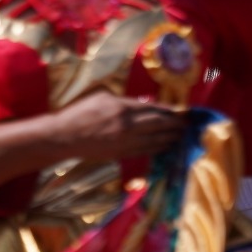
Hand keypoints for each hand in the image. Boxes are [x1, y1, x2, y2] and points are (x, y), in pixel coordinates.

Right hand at [52, 92, 186, 160]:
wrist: (64, 136)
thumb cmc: (80, 113)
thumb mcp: (102, 98)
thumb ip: (125, 100)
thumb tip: (146, 103)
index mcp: (122, 107)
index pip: (153, 108)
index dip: (169, 111)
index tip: (181, 112)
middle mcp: (127, 125)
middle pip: (158, 124)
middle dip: (175, 124)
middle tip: (186, 124)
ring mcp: (125, 141)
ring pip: (155, 140)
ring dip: (170, 138)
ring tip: (180, 136)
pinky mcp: (121, 153)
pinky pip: (145, 151)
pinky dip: (158, 148)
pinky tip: (165, 146)